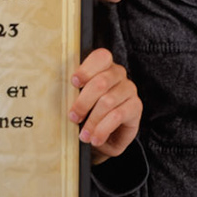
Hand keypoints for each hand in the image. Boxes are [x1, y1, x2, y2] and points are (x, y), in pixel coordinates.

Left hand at [68, 47, 140, 161]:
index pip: (101, 57)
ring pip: (108, 101)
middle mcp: (118, 74)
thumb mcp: (78, 101)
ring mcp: (129, 89)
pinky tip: (95, 139)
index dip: (86, 69)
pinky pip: (118, 116)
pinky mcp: (136, 106)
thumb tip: (61, 94)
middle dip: (83, 102)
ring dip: (92, 121)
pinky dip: (103, 129)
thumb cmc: (87, 114)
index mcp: (103, 66)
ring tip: (83, 135)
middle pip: (101, 82)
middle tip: (73, 118)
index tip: (74, 83)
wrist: (102, 137)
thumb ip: (73, 93)